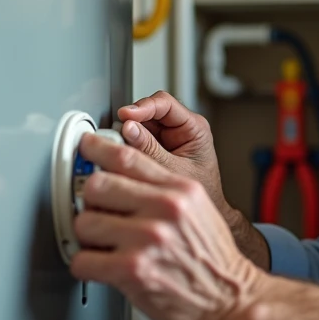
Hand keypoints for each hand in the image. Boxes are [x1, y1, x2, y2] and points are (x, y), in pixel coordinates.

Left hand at [68, 133, 261, 319]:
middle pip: (98, 186)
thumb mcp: (199, 210)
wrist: (233, 301)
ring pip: (84, 223)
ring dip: (88, 239)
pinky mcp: (132, 270)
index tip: (87, 147)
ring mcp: (147, 239)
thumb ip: (164, 191)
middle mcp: (165, 209)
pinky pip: (82, 261)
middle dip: (92, 203)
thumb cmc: (215, 262)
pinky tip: (101, 268)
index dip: (98, 149)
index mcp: (180, 190)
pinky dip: (85, 267)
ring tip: (104, 247)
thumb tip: (123, 178)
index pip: (127, 157)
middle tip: (98, 215)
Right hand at [117, 92, 231, 219]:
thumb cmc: (200, 193)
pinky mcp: (155, 148)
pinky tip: (123, 156)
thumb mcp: (173, 171)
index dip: (143, 107)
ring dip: (127, 135)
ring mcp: (166, 138)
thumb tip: (127, 129)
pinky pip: (136, 141)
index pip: (165, 104)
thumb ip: (150, 151)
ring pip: (139, 126)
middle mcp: (180, 128)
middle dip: (131, 122)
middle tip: (116, 136)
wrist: (201, 215)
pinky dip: (127, 147)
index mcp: (194, 128)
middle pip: (148, 113)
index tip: (125, 114)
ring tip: (119, 148)